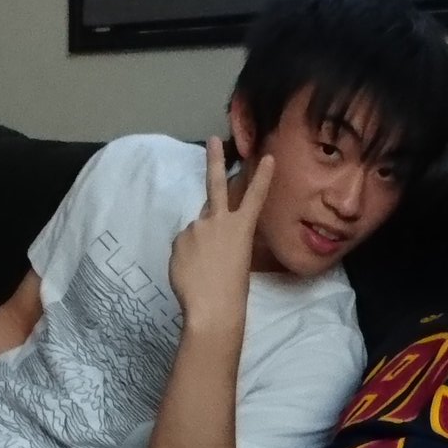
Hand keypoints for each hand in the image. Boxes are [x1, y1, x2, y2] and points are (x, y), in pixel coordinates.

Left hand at [168, 140, 274, 333]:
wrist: (212, 307)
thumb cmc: (232, 291)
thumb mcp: (237, 259)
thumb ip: (222, 239)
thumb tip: (202, 232)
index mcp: (241, 228)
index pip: (254, 197)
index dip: (263, 176)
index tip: (269, 157)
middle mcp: (217, 221)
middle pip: (215, 185)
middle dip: (215, 160)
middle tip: (212, 140)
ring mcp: (196, 228)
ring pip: (195, 230)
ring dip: (197, 243)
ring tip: (203, 269)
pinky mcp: (178, 239)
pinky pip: (182, 245)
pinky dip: (186, 256)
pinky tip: (191, 272)